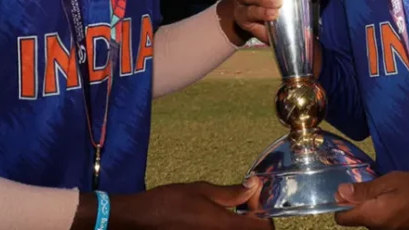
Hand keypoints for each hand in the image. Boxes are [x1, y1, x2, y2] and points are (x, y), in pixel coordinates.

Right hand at [106, 180, 273, 229]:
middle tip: (245, 206)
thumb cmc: (170, 202)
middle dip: (254, 222)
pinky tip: (216, 219)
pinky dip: (226, 228)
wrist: (142, 220)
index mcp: (226, 225)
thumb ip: (231, 192)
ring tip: (231, 211)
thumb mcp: (202, 190)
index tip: (256, 202)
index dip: (266, 216)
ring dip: (240, 225)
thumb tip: (254, 185)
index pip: (263, 229)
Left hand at [333, 171, 408, 229]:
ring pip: (375, 223)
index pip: (342, 219)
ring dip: (378, 211)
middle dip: (363, 205)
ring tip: (394, 195)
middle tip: (378, 187)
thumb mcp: (393, 182)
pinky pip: (388, 225)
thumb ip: (365, 190)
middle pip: (360, 220)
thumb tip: (340, 192)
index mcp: (372, 218)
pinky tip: (403, 205)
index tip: (350, 191)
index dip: (342, 204)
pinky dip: (390, 216)